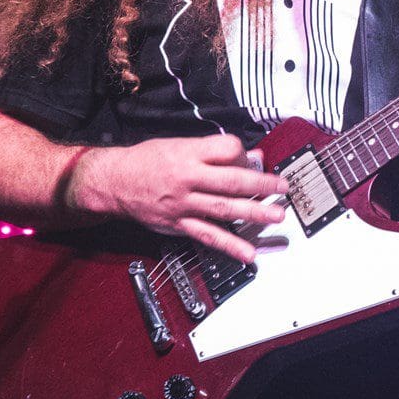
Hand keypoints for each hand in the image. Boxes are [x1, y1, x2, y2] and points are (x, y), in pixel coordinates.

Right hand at [70, 135, 287, 262]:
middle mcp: (187, 179)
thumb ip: (211, 152)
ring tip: (277, 216)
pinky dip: (230, 246)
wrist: (114, 182)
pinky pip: (208, 236)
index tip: (251, 159)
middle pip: (231, 181)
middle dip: (262, 184)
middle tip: (283, 188)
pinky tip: (249, 253)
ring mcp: (184, 204)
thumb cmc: (147, 160)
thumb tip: (246, 157)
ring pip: (224, 209)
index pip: (227, 149)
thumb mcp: (178, 145)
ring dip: (254, 213)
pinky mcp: (179, 224)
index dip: (243, 153)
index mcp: (188, 154)